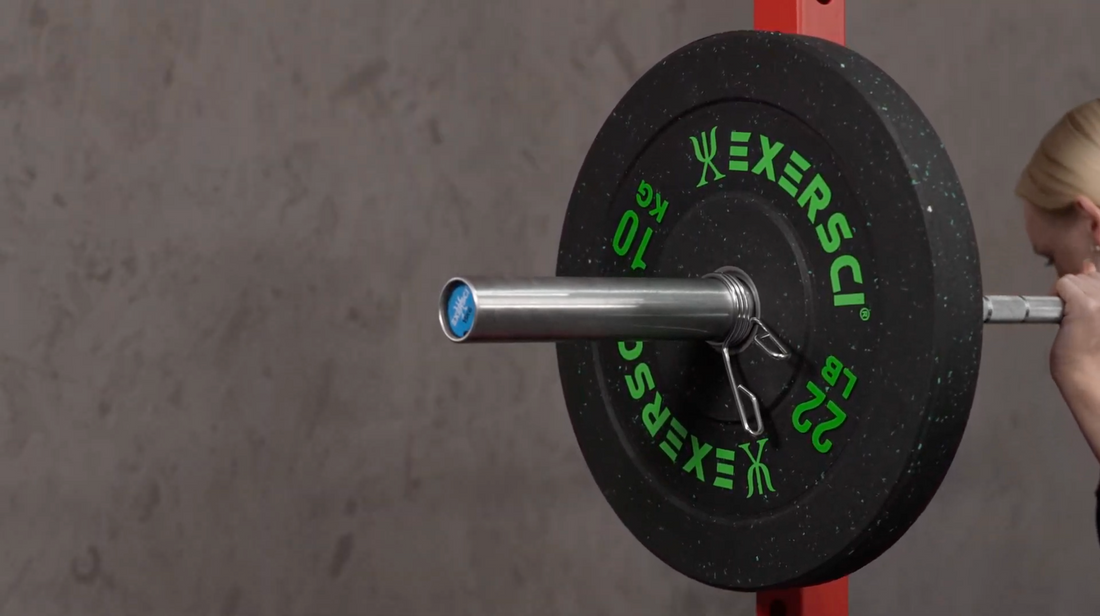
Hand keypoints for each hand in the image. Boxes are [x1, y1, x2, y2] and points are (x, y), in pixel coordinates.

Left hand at [1051, 261, 1099, 459]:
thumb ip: (1093, 287)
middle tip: (1074, 318)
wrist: (1086, 372)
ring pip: (1073, 279)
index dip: (1085, 288)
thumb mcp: (1094, 312)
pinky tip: (1063, 315)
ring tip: (1071, 320)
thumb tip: (1087, 266)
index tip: (1080, 307)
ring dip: (1065, 296)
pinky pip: (1063, 284)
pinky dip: (1056, 295)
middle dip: (1073, 293)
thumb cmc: (1088, 348)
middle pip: (1084, 277)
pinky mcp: (1086, 305)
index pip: (1097, 276)